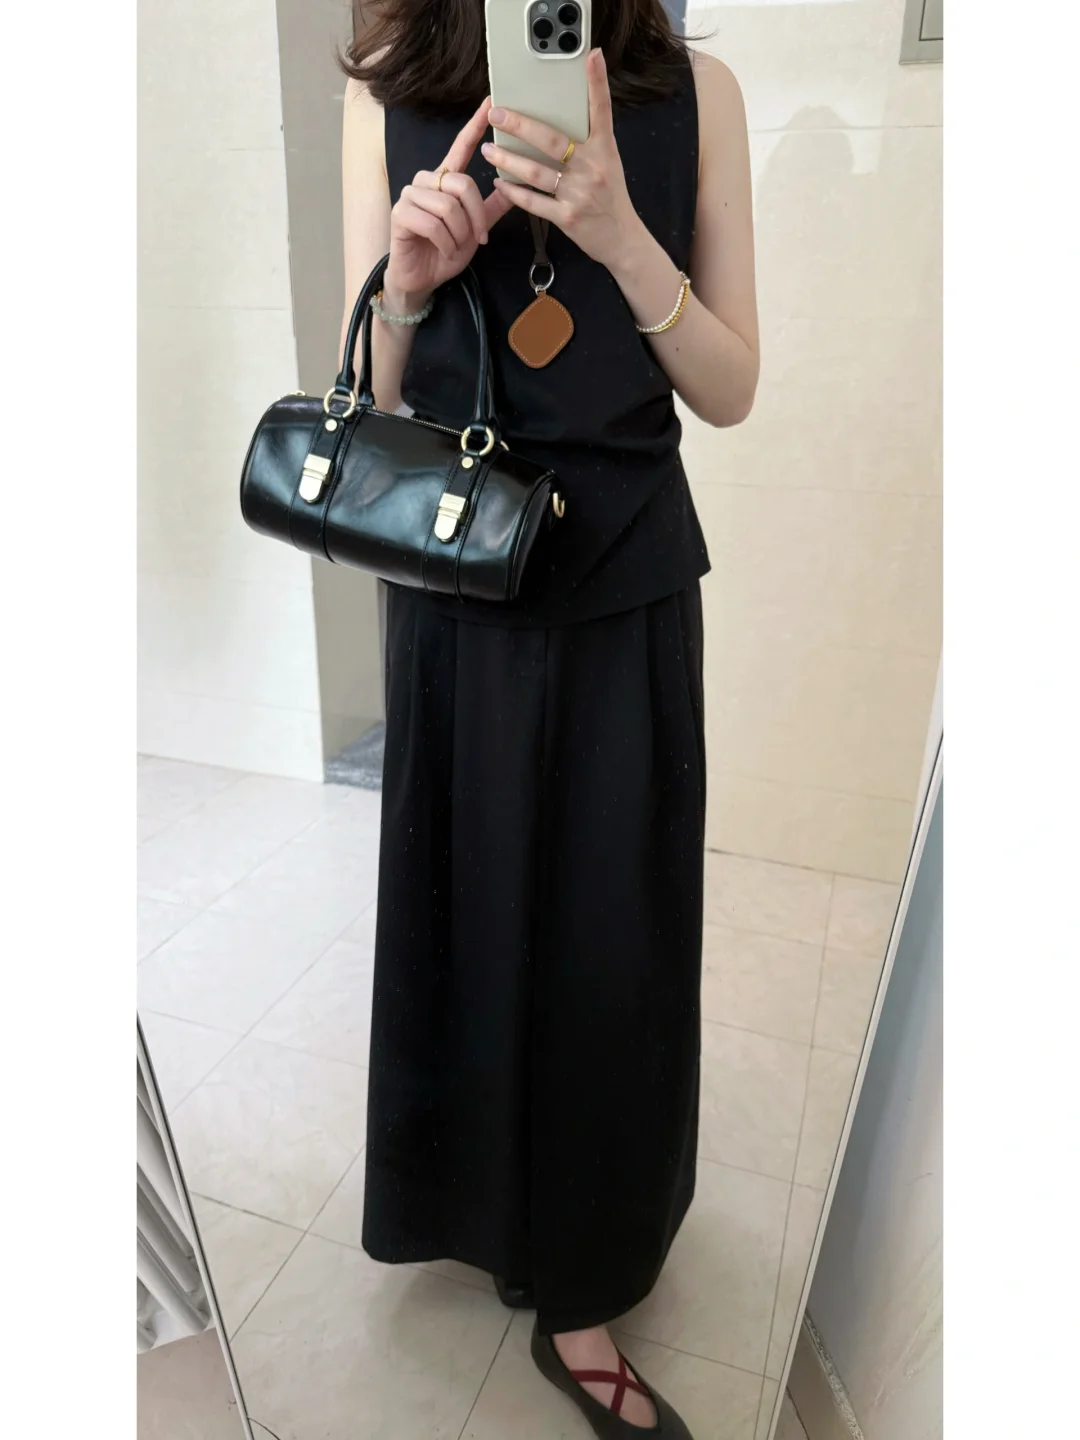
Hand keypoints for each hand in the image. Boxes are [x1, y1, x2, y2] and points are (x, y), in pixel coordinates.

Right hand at [385, 96, 513, 307]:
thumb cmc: (445, 251)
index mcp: (445, 180)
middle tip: (478, 237)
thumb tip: (516, 185)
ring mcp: (410, 195)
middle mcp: (426, 180)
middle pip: (462, 183)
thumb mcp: (476, 228)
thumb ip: (493, 207)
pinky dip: (445, 243)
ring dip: (459, 233)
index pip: (460, 146)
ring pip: (448, 206)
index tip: (489, 102)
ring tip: (455, 246)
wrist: (421, 279)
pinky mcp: (400, 213)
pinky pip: (433, 224)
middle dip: (475, 216)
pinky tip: (442, 250)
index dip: (475, 125)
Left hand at [482, 48, 645, 273]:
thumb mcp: (608, 164)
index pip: (602, 111)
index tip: (591, 56)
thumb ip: (587, 143)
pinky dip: (514, 191)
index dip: (597, 83)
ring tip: (489, 150)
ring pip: (536, 171)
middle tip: (496, 114)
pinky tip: (500, 182)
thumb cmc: (610, 199)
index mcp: (604, 150)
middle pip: (552, 140)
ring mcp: (579, 193)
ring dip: (508, 159)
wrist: (623, 240)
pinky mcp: (567, 217)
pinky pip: (533, 201)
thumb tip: (559, 119)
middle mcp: (592, 168)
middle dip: (521, 125)